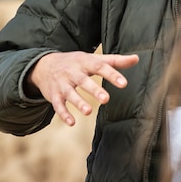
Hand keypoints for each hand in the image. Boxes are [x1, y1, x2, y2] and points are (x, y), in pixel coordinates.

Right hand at [25, 51, 139, 126]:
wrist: (44, 65)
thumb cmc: (75, 63)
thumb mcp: (93, 58)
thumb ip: (114, 60)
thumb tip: (136, 59)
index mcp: (84, 62)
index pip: (99, 66)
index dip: (111, 74)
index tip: (124, 83)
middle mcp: (72, 72)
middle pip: (83, 80)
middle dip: (94, 90)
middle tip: (106, 99)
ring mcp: (62, 84)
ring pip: (69, 93)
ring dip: (78, 102)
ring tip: (88, 111)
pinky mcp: (54, 96)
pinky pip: (57, 105)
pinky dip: (63, 114)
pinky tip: (72, 123)